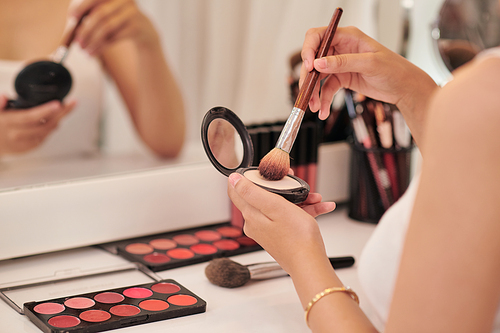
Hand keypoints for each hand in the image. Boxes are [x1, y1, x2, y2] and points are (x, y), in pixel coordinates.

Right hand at [0, 96, 75, 154]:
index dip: (46, 110)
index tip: (58, 104)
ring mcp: (25, 143)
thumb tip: (3, 97)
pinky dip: (51, 127)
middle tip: (72, 103)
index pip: (31, 116)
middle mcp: (18, 135)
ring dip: (58, 119)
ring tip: (66, 109)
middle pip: (45, 124)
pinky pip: (45, 136)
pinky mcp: (30, 148)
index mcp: (9, 123)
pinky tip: (56, 119)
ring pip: (48, 131)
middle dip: (61, 113)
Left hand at [67, 0, 158, 55]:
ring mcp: (132, 13)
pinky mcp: (137, 27)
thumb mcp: (107, 12)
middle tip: (78, 42)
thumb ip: (90, 15)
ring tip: (84, 49)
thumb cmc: (118, 20)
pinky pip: (115, 38)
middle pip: (100, 14)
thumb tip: (71, 27)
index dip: (81, 7)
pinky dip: (101, 47)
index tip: (72, 18)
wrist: (144, 29)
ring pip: (107, 28)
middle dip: (86, 29)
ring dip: (93, 40)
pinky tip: (93, 52)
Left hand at [227, 172, 335, 273]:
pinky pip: (290, 216)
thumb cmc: (296, 238)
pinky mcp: (280, 234)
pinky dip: (305, 210)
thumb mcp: (274, 206)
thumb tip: (233, 180)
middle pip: (264, 196)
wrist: (310, 263)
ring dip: (299, 199)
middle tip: (295, 183)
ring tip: (315, 198)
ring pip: (280, 205)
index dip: (249, 177)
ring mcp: (268, 229)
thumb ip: (252, 192)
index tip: (263, 172)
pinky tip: (321, 208)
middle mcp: (256, 223)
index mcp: (251, 214)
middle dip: (282, 188)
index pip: (238, 191)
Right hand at [300, 26, 436, 121]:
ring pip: (318, 77)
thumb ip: (342, 62)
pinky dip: (323, 100)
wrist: (404, 88)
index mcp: (348, 36)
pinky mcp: (342, 78)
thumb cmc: (394, 69)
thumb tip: (319, 63)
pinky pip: (327, 89)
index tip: (308, 66)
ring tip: (314, 106)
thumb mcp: (369, 63)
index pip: (318, 37)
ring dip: (313, 92)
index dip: (309, 50)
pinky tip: (323, 110)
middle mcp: (341, 48)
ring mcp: (340, 64)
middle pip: (314, 60)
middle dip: (308, 77)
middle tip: (307, 93)